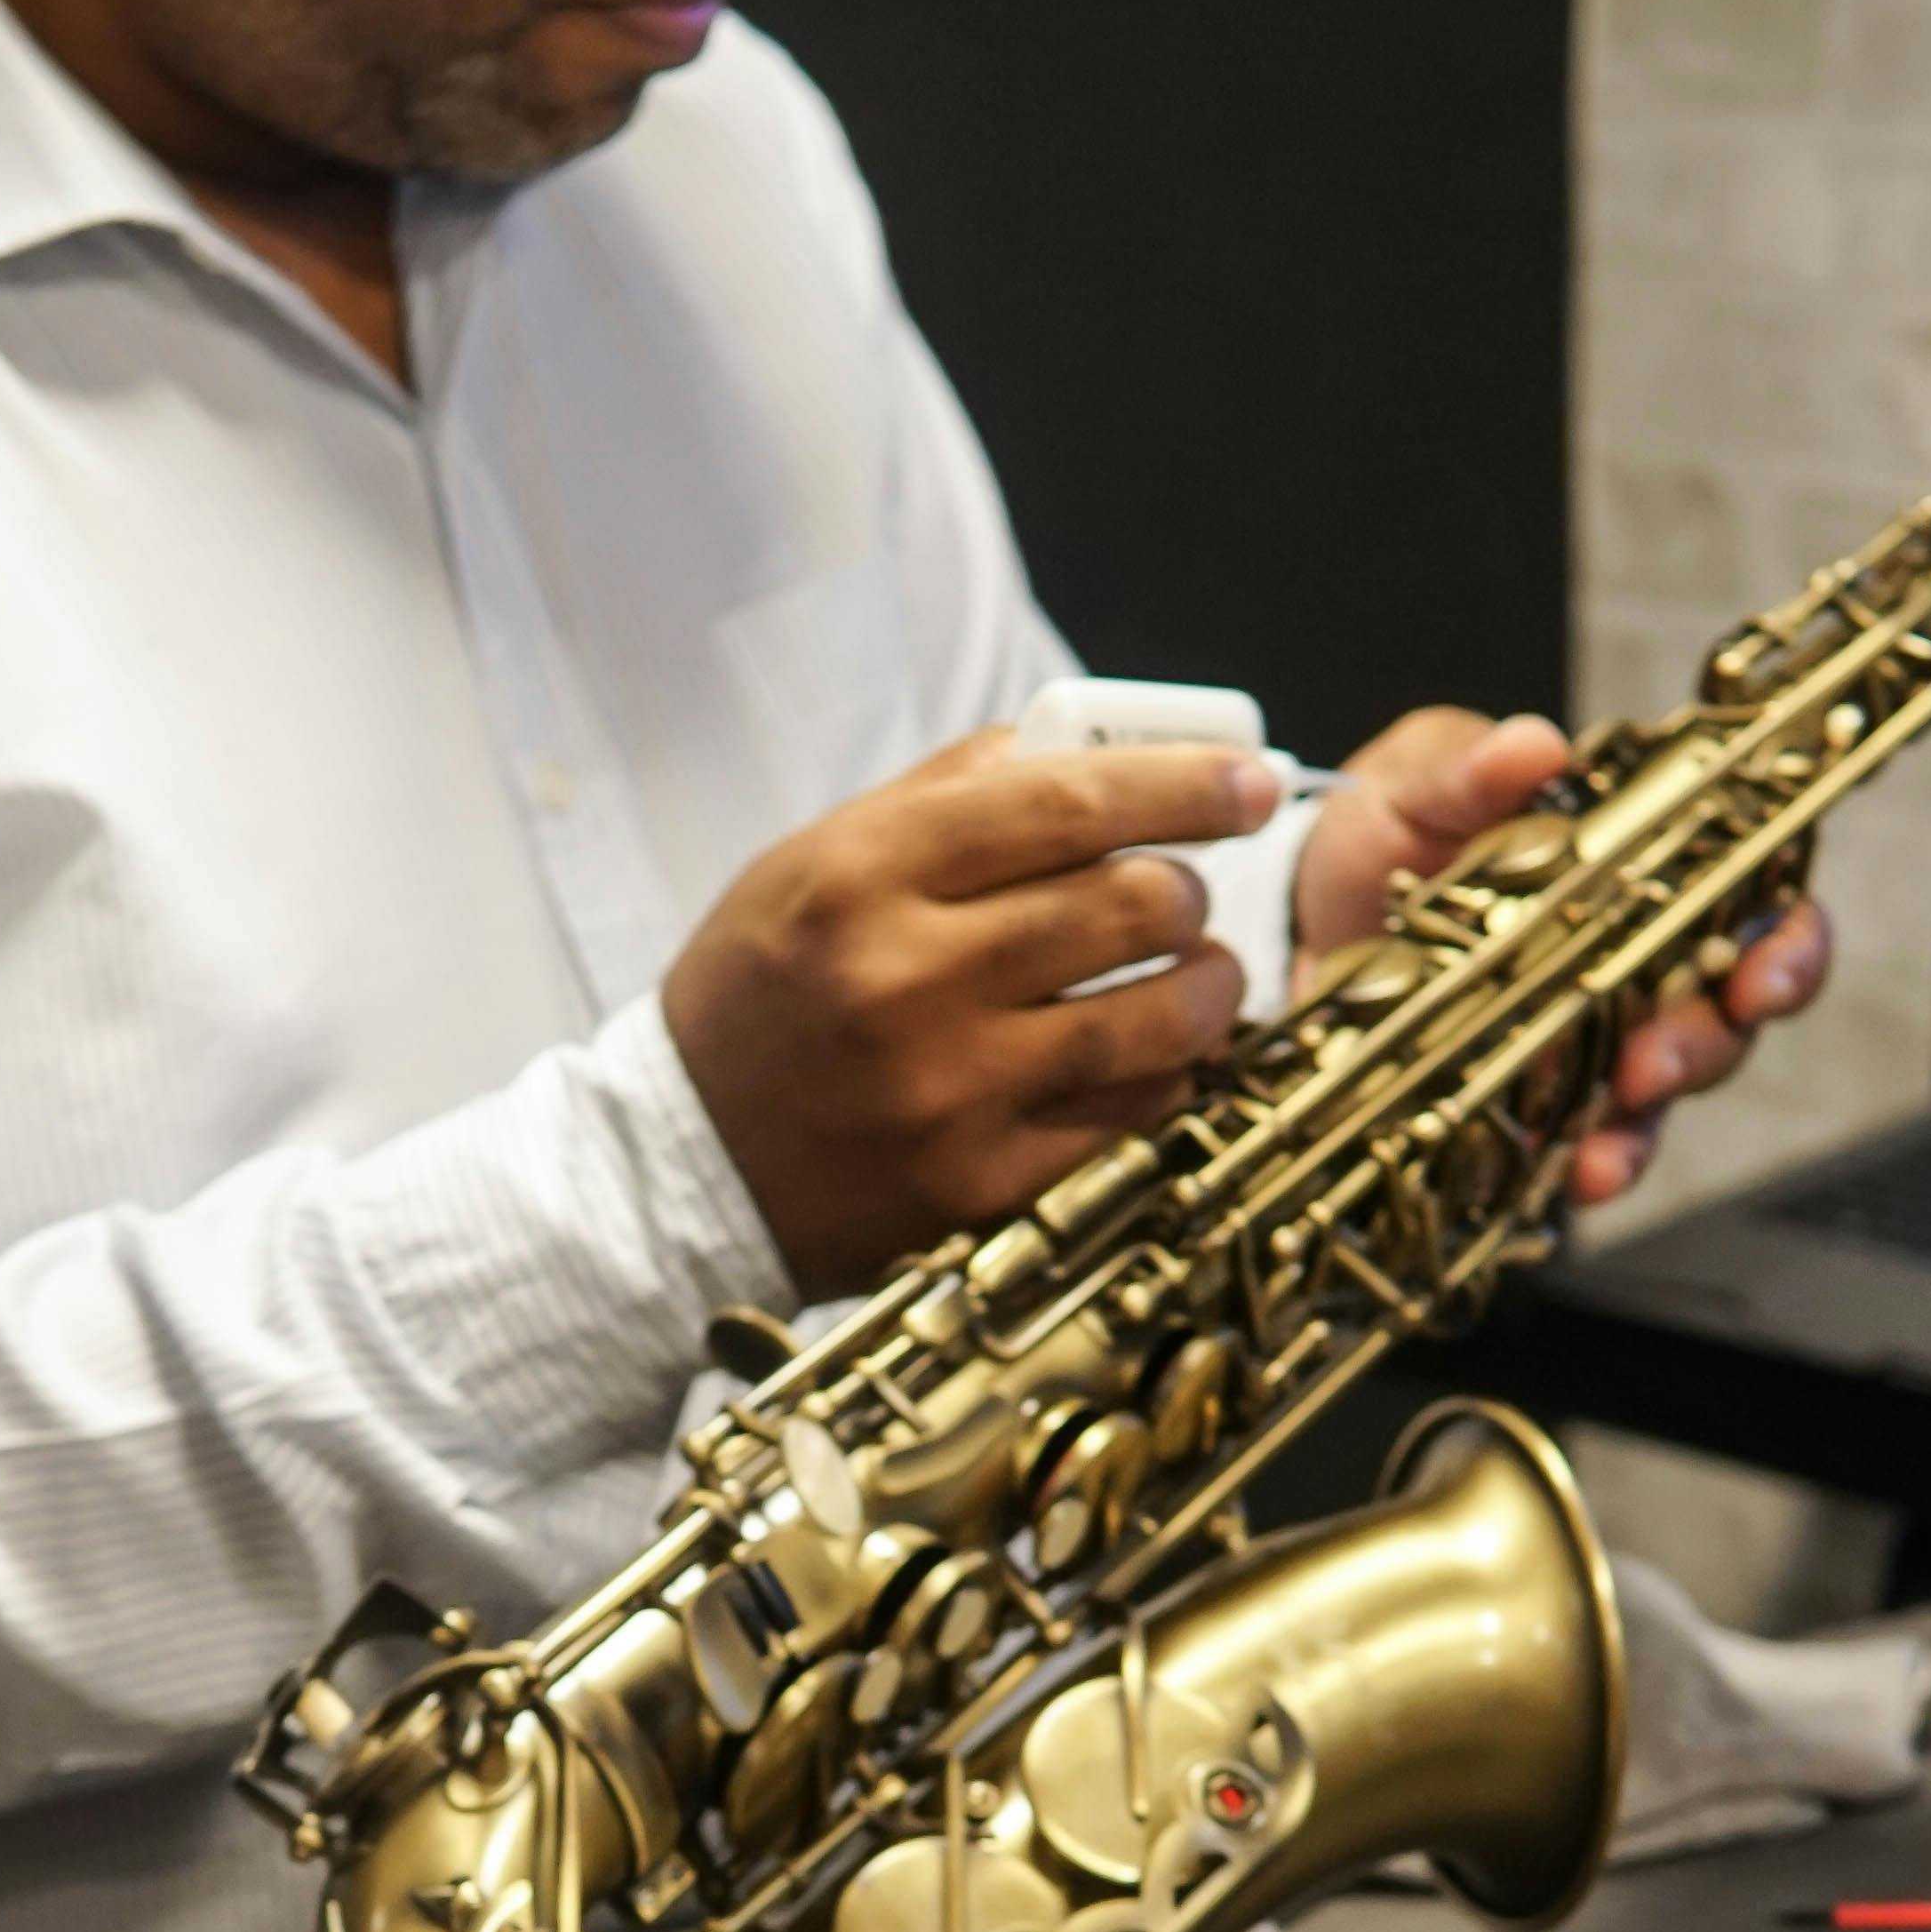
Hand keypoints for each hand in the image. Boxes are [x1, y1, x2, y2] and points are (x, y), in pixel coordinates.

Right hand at [666, 721, 1277, 1292]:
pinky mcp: (979, 1185)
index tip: (1249, 785)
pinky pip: (1129, 1117)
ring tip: (1199, 973)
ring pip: (1153, 1018)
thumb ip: (945, 798)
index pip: (1068, 802)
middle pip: (1129, 906)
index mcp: (863, 872)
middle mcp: (908, 976)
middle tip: (1184, 894)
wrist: (681, 1164)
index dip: (1183, 787)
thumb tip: (1081, 746)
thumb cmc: (764, 994)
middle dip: (1188, 891)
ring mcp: (949, 1090)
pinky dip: (1165, 1078)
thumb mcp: (815, 863)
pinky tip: (1156, 1057)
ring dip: (1206, 986)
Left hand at [1295, 703, 1831, 1205]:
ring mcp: (1588, 1041)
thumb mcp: (1411, 784)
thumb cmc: (1382, 835)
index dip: (1784, 942)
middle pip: (1726, 1011)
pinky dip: (1587, 1165)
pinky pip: (1581, 1146)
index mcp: (1637, 867)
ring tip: (1611, 1138)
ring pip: (1661, 1092)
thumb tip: (1533, 747)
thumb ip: (1469, 769)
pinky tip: (1574, 1176)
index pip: (1754, 900)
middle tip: (1658, 1062)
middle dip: (1710, 1043)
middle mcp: (1633, 959)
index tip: (1763, 975)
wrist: (1296, 924)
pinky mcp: (1533, 1104)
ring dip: (1648, 1120)